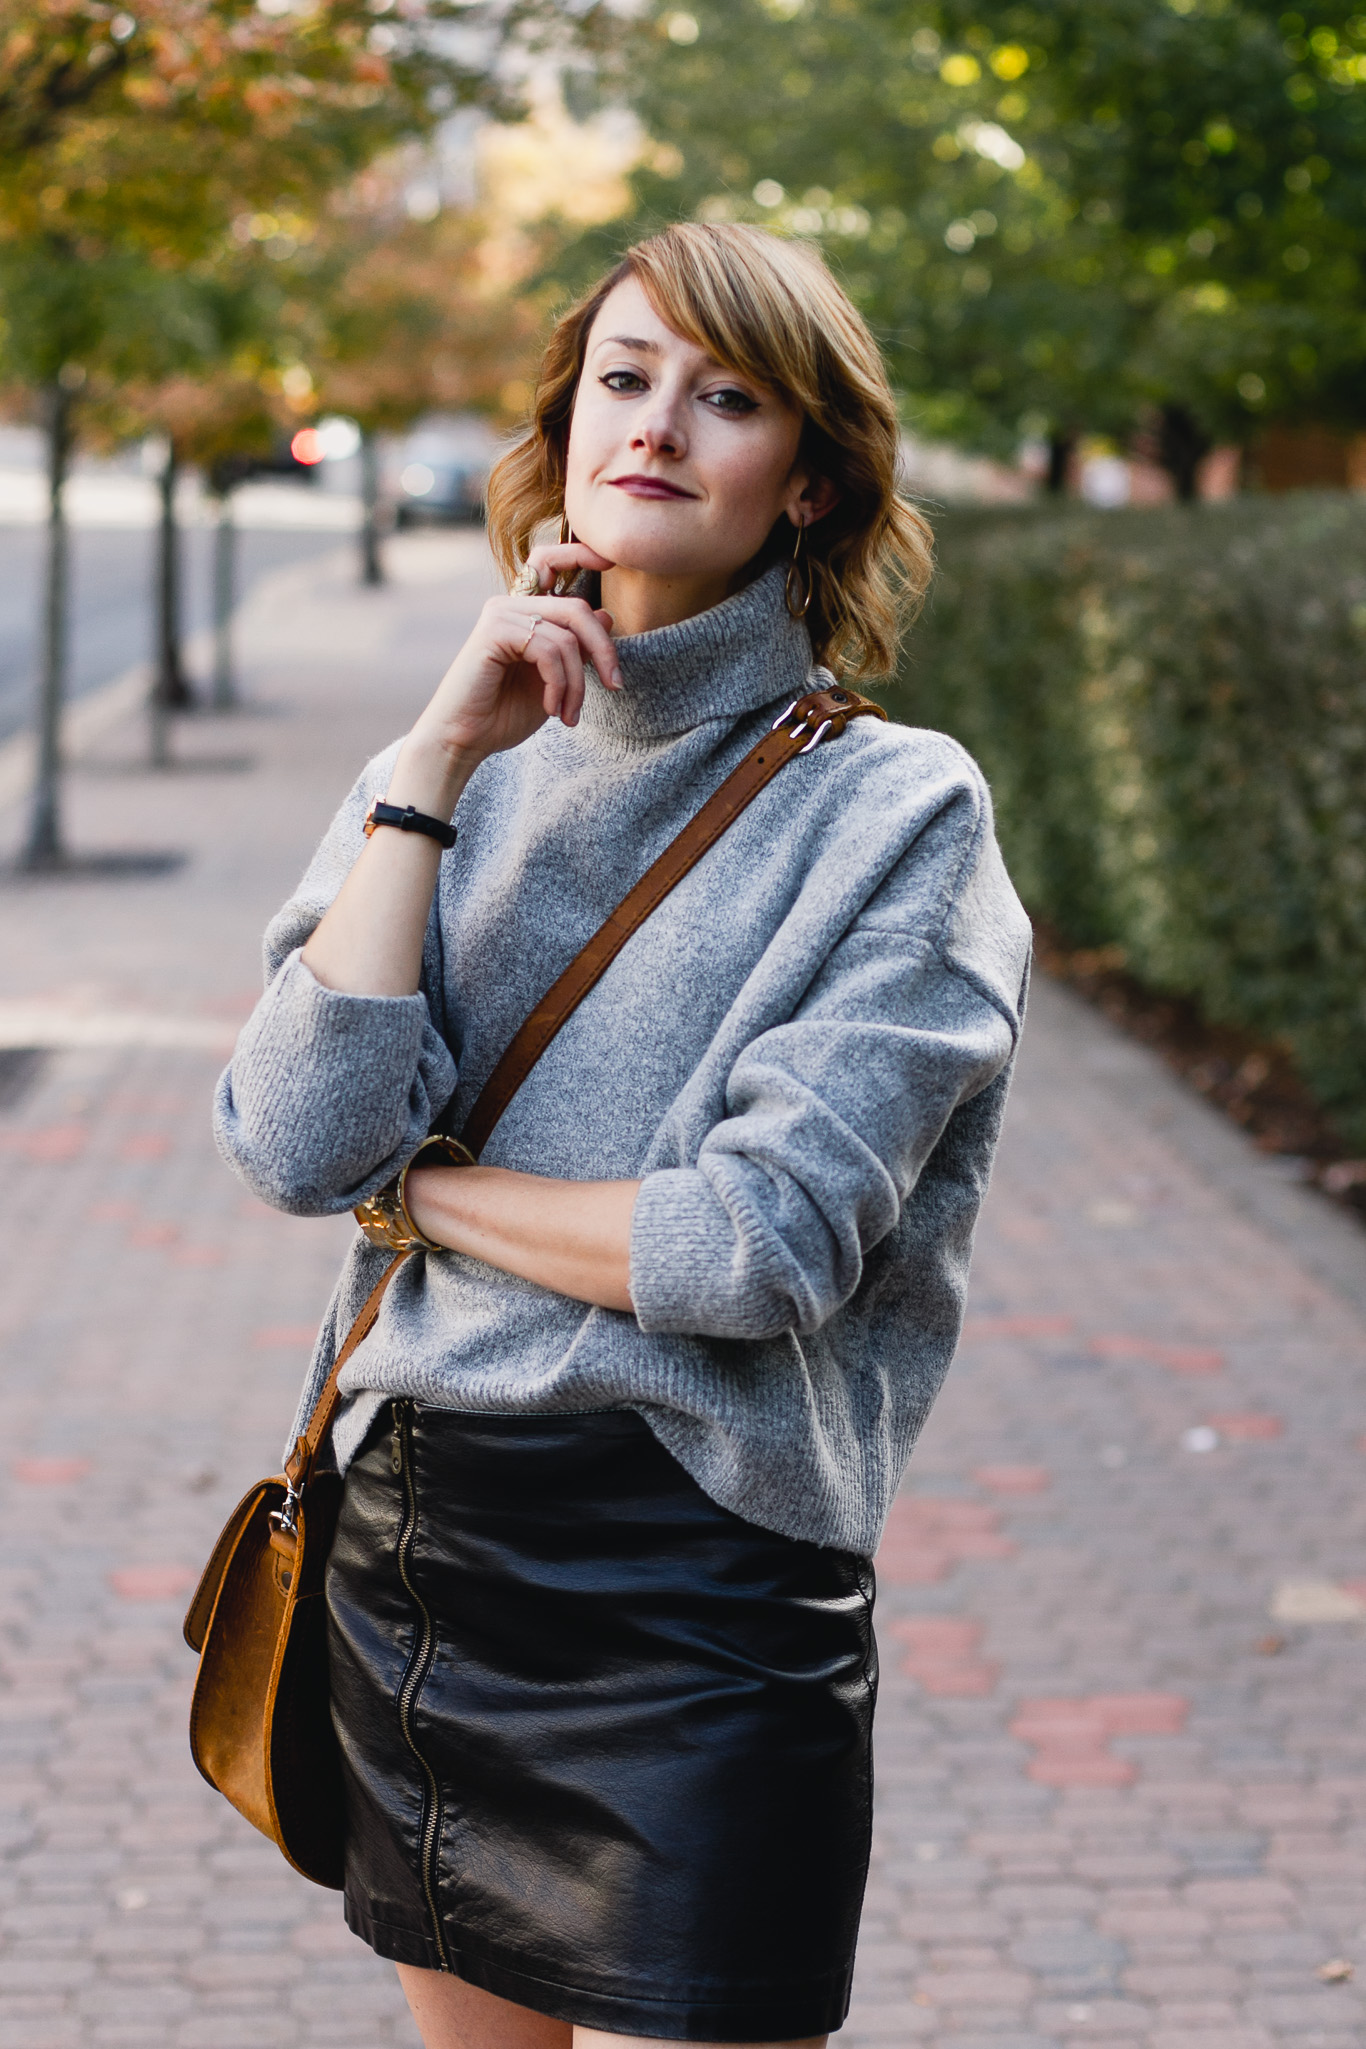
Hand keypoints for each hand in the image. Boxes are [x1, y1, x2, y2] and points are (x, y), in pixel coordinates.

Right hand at [395, 539, 619, 811]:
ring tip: (569, 713)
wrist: (464, 741)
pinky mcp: (493, 632)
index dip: (580, 553)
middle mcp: (510, 605)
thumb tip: (607, 615)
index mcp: (523, 611)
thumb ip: (575, 649)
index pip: (550, 562)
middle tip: (615, 685)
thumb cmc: (504, 714)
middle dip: (604, 650)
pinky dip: (559, 684)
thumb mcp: (555, 680)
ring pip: (567, 636)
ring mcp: (500, 615)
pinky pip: (548, 650)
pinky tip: (551, 709)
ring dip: (577, 683)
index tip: (610, 561)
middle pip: (576, 608)